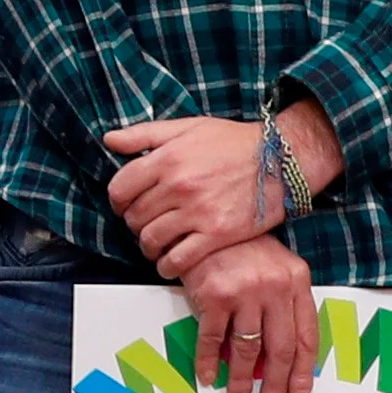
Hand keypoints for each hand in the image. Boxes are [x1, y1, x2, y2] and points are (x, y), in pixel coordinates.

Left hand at [104, 105, 336, 276]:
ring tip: (157, 243)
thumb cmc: (234, 142)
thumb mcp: (188, 127)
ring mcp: (197, 212)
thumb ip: (145, 134)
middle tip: (146, 224)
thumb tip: (109, 140)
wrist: (281, 160)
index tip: (126, 205)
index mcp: (167, 158)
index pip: (120, 189)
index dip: (118, 201)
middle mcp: (178, 186)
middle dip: (134, 223)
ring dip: (148, 246)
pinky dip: (167, 266)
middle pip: (134, 217)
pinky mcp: (217, 235)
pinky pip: (178, 260)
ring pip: (151, 240)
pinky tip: (170, 262)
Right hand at [171, 231, 321, 392]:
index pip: (307, 336)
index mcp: (297, 281)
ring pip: (249, 350)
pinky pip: (214, 339)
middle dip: (277, 386)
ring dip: (243, 381)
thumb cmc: (243, 247)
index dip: (304, 372)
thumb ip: (284, 305)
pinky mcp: (215, 295)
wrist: (210, 222)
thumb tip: (281, 356)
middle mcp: (276, 287)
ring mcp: (245, 292)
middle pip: (282, 350)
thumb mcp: (276, 268)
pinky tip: (210, 376)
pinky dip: (210, 362)